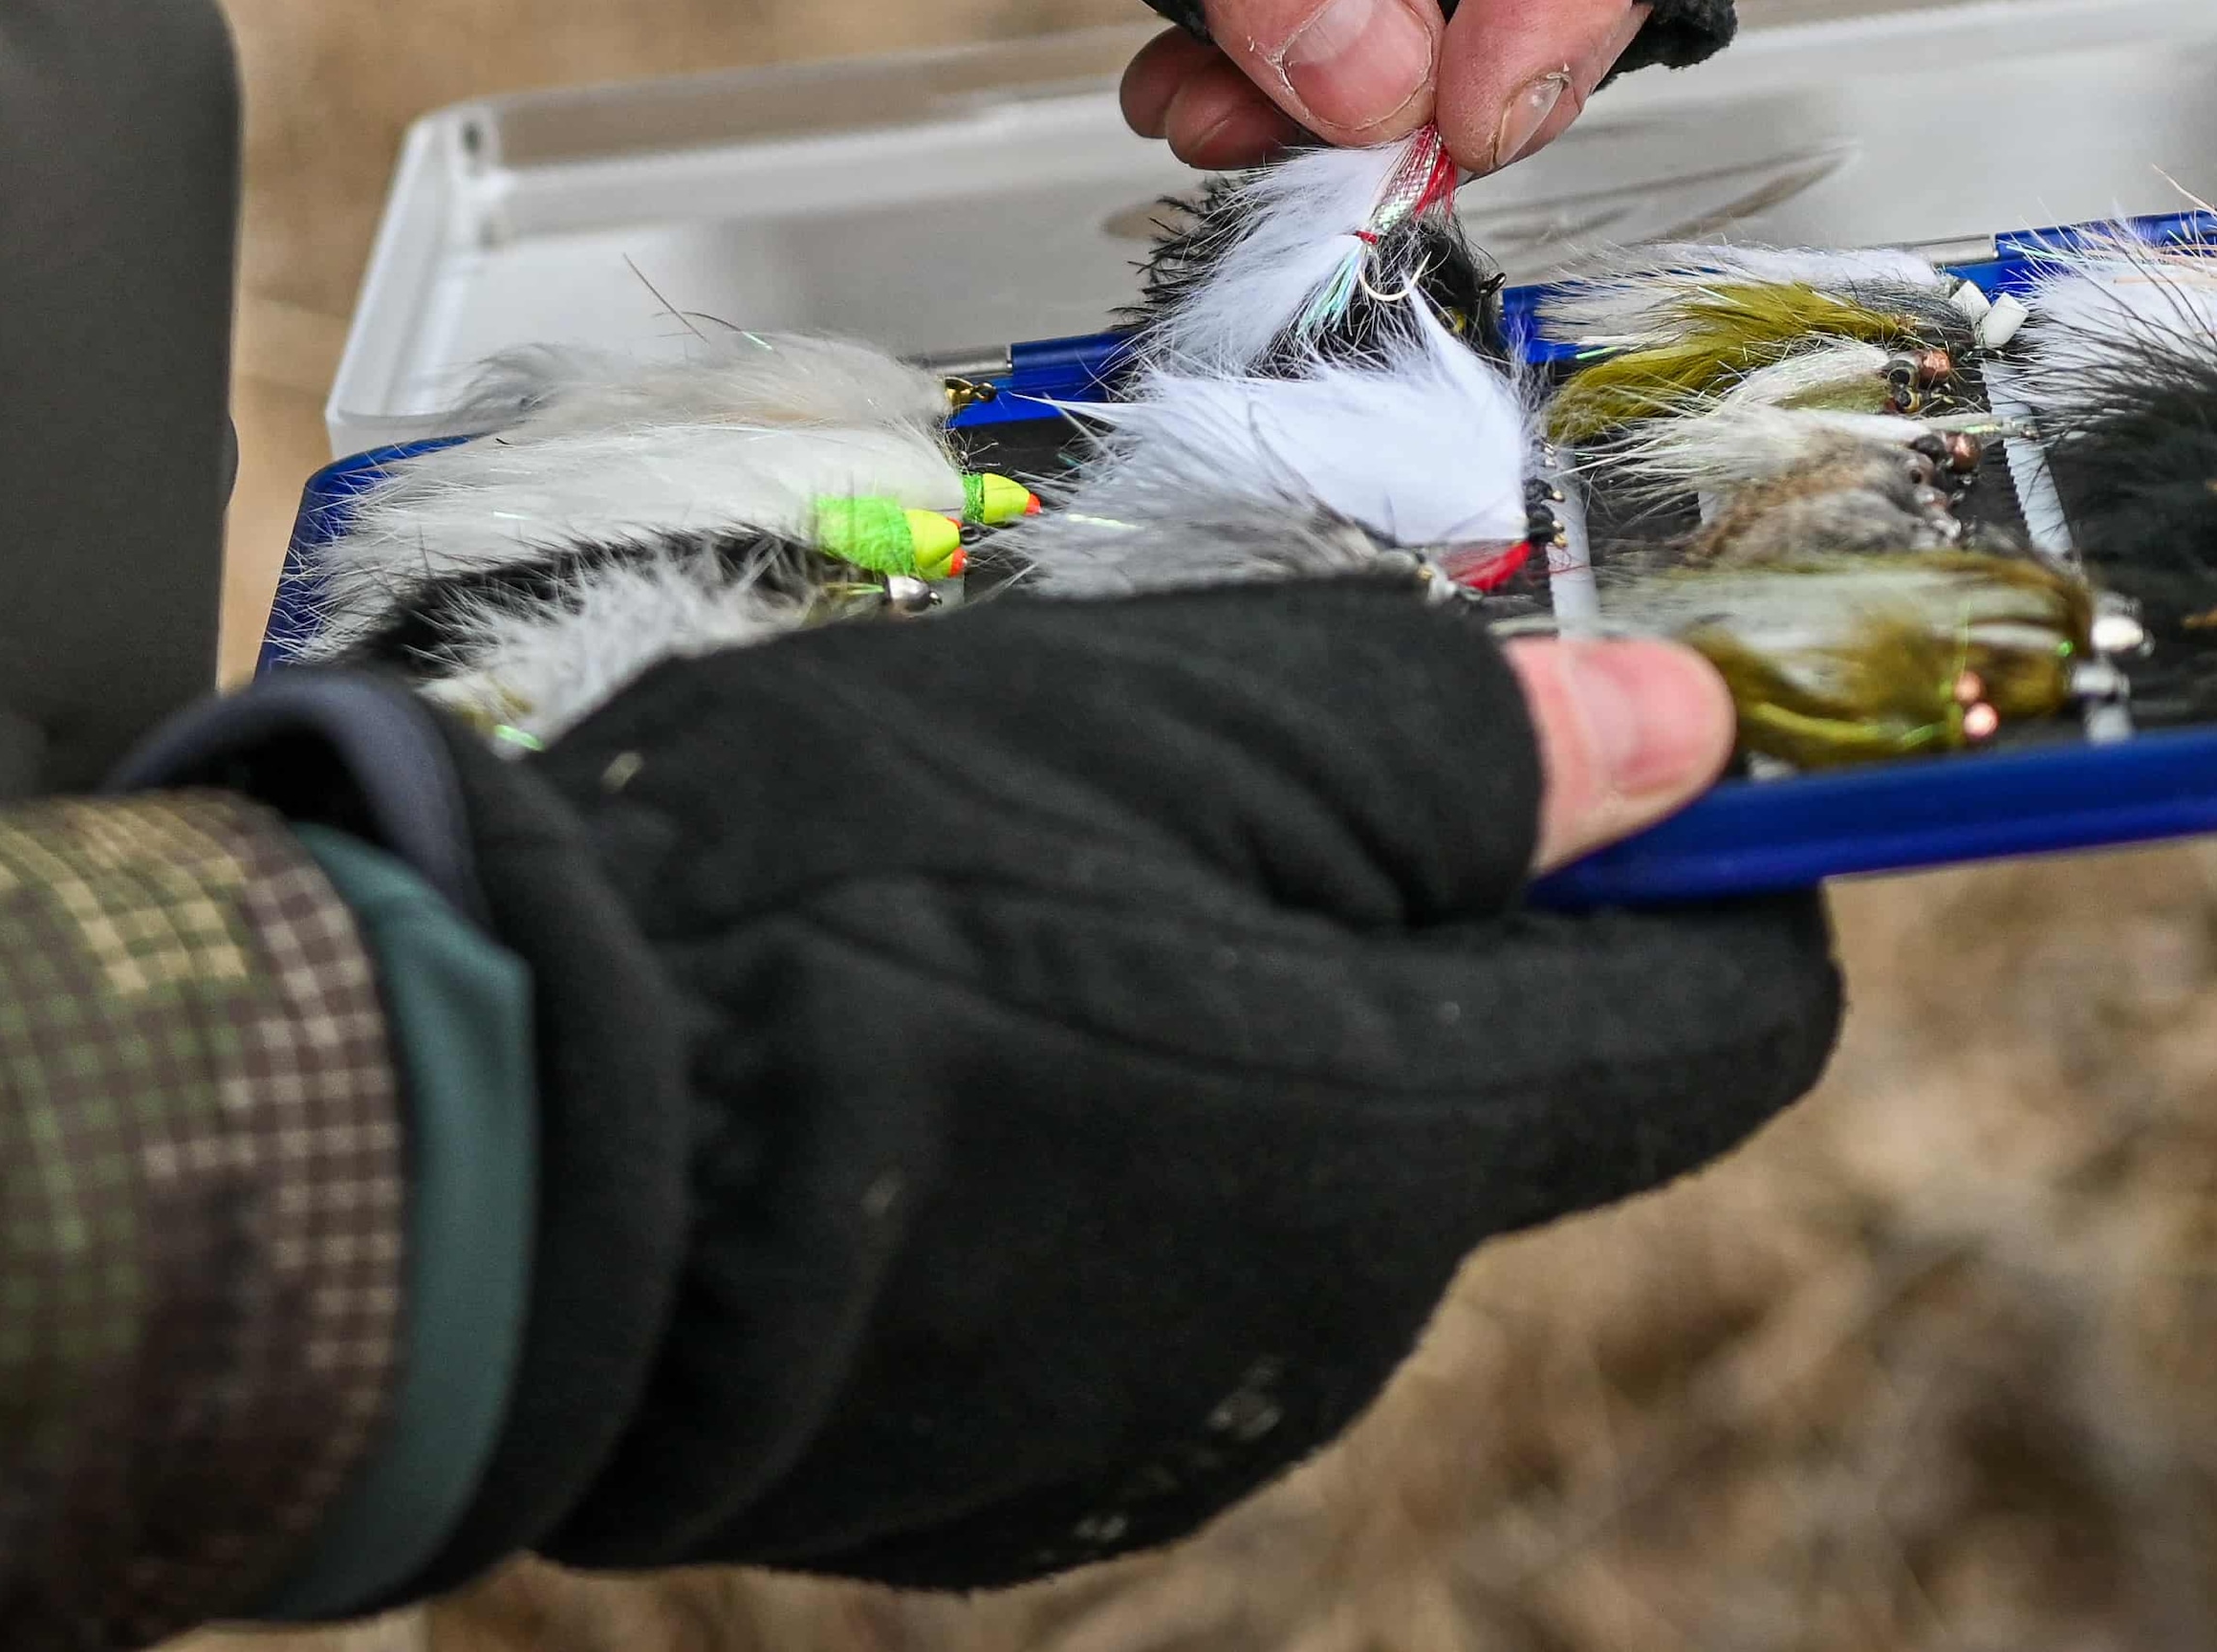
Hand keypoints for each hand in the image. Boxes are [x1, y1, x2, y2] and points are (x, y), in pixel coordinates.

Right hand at [370, 584, 1827, 1590]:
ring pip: (1277, 1193)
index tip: (1625, 756)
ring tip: (975, 921)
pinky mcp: (998, 1488)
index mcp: (1407, 1131)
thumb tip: (1685, 736)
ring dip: (1202, 1051)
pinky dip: (1063, 1181)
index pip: (1716, 1029)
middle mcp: (1333, 1325)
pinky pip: (1111, 1298)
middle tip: (1179, 785)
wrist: (500, 1174)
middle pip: (1472, 1098)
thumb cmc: (829, 907)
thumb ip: (1450, 742)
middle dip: (1385, 939)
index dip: (1706, 874)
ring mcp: (1157, 1431)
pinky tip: (896, 1081)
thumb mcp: (1161, 727)